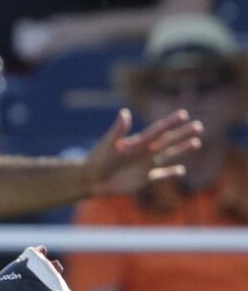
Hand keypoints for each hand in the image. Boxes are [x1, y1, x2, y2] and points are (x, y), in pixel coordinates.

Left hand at [85, 108, 202, 197]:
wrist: (92, 178)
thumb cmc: (97, 158)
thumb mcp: (107, 144)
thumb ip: (117, 130)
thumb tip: (124, 112)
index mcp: (138, 142)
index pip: (157, 130)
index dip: (170, 122)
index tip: (183, 114)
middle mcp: (145, 151)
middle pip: (168, 141)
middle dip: (183, 134)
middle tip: (199, 126)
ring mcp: (146, 165)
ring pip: (169, 155)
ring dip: (182, 150)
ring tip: (196, 143)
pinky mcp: (145, 178)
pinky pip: (161, 174)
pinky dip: (171, 173)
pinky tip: (181, 171)